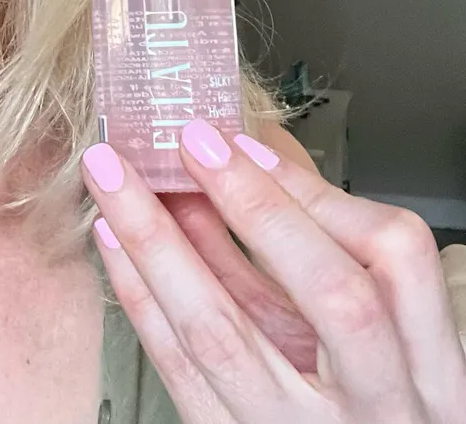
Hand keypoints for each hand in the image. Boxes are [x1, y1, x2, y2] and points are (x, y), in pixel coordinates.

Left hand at [82, 122, 465, 423]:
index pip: (396, 261)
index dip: (322, 193)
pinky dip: (138, 292)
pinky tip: (112, 238)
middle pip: (331, 296)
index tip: (250, 143)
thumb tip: (248, 146)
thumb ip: (316, 242)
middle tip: (189, 143)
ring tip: (117, 179)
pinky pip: (174, 366)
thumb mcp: (368, 326)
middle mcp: (377, 407)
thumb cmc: (361, 398)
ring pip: (223, 333)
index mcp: (427, 368)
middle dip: (256, 208)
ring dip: (160, 240)